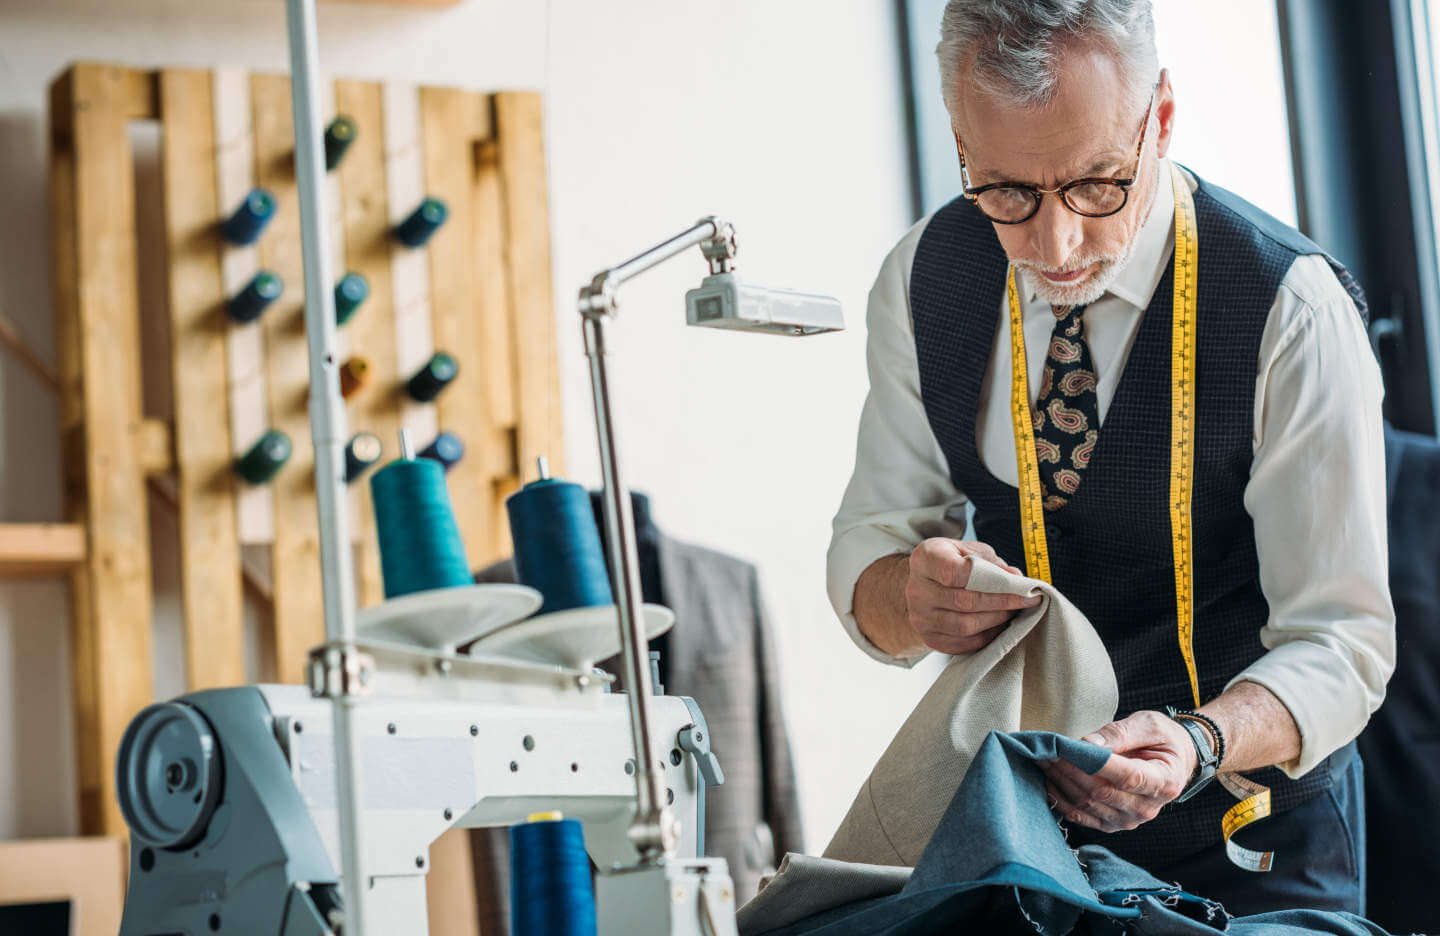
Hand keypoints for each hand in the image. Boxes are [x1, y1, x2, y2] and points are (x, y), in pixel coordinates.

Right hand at [903, 538, 1038, 654]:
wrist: (924, 585)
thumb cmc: (950, 563)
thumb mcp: (967, 550)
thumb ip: (991, 562)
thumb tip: (1016, 579)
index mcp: (925, 559)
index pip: (955, 572)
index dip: (991, 580)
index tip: (1019, 583)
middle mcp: (917, 589)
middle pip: (964, 601)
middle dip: (1002, 602)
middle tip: (1027, 600)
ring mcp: (921, 617)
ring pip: (965, 625)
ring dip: (997, 620)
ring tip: (1014, 612)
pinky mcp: (930, 638)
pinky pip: (964, 643)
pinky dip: (987, 636)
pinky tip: (999, 626)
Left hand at [1041, 710, 1197, 832]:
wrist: (1173, 762)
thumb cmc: (1162, 739)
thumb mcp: (1149, 725)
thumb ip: (1119, 733)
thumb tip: (1087, 744)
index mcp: (1164, 781)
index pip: (1127, 776)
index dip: (1094, 764)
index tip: (1067, 747)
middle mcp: (1147, 807)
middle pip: (1101, 792)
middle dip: (1069, 769)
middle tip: (1047, 748)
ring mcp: (1129, 819)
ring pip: (1087, 804)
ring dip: (1060, 782)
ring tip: (1043, 759)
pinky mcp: (1112, 824)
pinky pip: (1081, 816)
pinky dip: (1061, 799)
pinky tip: (1049, 780)